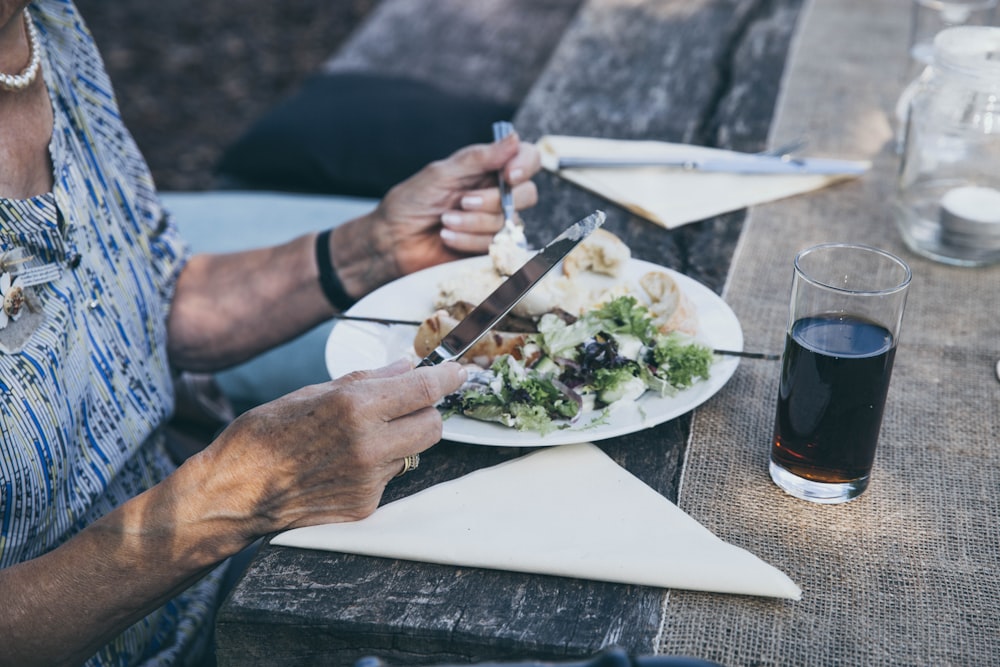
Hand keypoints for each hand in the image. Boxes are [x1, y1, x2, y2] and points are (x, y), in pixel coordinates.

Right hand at [209, 359, 466, 534]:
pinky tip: (344, 463)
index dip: (447, 378)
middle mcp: (368, 445)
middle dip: (426, 411)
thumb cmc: (264, 435)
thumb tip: (405, 367)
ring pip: (413, 452)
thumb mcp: (312, 392)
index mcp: (353, 407)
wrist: (234, 493)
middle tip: (406, 405)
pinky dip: (378, 465)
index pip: (423, 389)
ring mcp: (369, 479)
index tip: (459, 373)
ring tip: (358, 437)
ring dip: (400, 440)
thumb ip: (367, 381)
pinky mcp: (365, 505)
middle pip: (432, 425)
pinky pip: (390, 477)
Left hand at [330, 132, 540, 297]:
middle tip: (462, 201)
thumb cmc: (412, 202)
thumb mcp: (442, 173)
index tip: (508, 175)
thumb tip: (515, 138)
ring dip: (473, 222)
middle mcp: (497, 194)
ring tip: (444, 221)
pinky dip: (468, 240)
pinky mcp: (489, 249)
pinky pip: (495, 244)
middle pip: (526, 194)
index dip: (525, 165)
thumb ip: (479, 158)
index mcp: (489, 169)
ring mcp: (495, 223)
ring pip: (508, 222)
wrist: (393, 240)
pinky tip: (446, 237)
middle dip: (493, 200)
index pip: (528, 159)